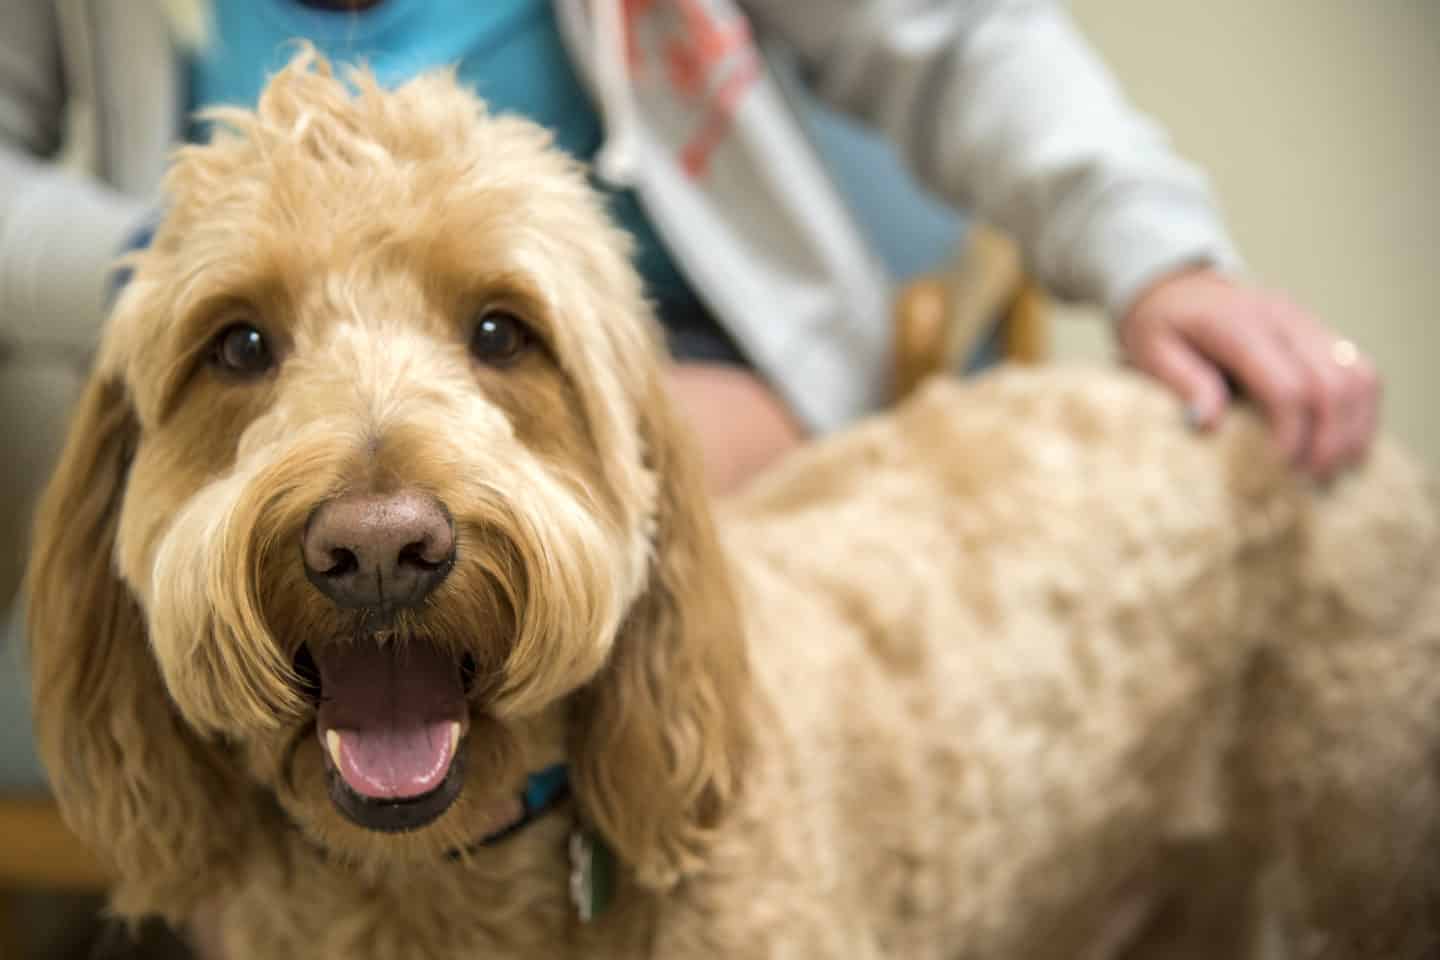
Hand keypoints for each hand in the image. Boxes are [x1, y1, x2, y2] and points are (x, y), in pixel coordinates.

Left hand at [1119, 268, 1379, 478]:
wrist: (1175, 284)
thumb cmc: (1159, 324)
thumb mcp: (1150, 350)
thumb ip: (1182, 382)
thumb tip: (1208, 423)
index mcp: (1240, 325)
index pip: (1287, 385)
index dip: (1292, 434)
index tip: (1281, 468)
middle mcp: (1284, 318)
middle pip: (1334, 383)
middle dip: (1330, 438)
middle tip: (1311, 479)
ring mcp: (1308, 322)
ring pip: (1360, 375)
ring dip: (1355, 427)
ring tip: (1332, 468)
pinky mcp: (1319, 332)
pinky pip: (1359, 370)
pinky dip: (1360, 410)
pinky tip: (1343, 442)